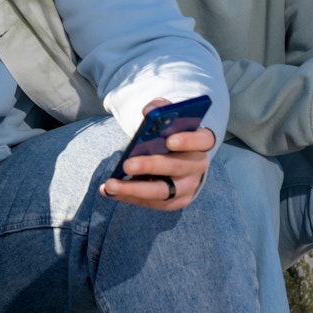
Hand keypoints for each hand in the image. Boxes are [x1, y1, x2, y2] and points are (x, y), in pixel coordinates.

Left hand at [99, 119, 214, 211]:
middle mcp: (198, 166)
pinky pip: (153, 203)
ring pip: (163, 192)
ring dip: (134, 189)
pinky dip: (130, 197)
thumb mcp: (168, 117)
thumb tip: (149, 111)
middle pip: (177, 167)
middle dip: (151, 166)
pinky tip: (110, 191)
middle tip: (127, 164)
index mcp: (201, 141)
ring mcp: (188, 186)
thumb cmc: (171, 133)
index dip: (188, 141)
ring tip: (110, 185)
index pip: (203, 140)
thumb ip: (160, 110)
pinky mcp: (176, 201)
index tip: (169, 140)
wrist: (179, 156)